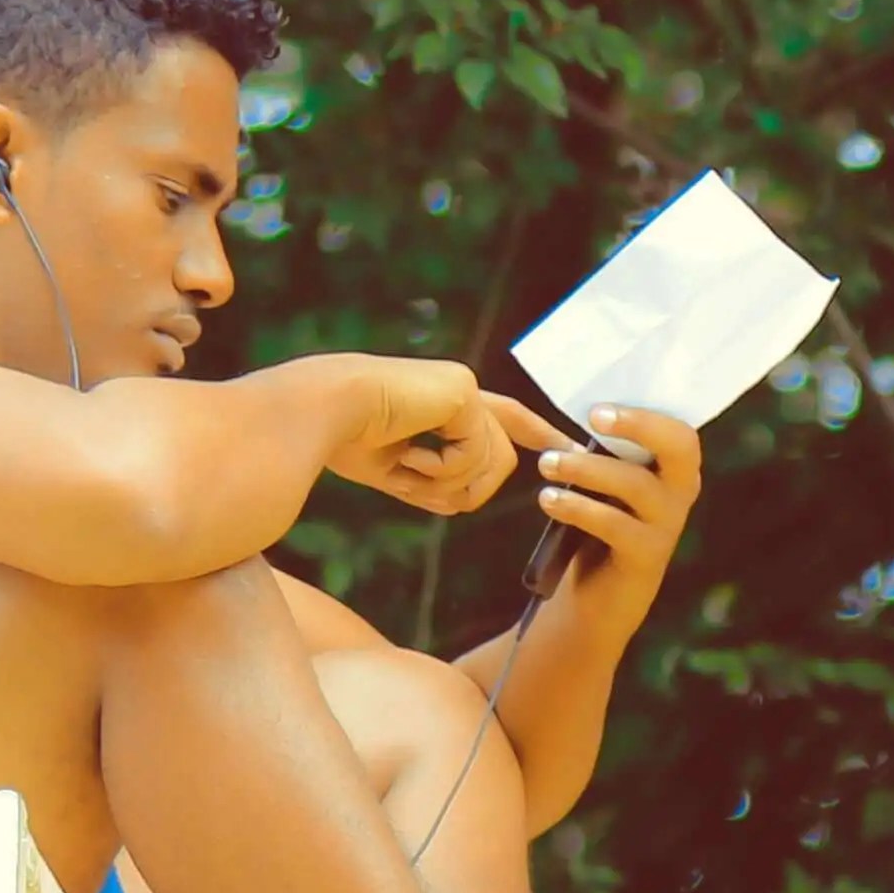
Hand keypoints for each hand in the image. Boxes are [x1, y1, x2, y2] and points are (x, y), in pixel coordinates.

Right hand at [314, 357, 564, 517]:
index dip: (539, 432)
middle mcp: (461, 390)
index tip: (572, 445)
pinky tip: (404, 452)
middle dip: (469, 489)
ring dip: (444, 481)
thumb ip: (433, 479)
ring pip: (491, 463)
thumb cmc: (343, 437)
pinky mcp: (463, 394)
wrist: (321, 410)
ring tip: (403, 467)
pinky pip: (472, 457)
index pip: (506, 417)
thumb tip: (460, 502)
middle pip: (500, 458)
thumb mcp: (396, 469)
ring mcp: (465, 389)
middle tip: (418, 488)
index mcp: (444, 402)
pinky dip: (436, 470)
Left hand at [526, 406, 704, 601]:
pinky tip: (548, 499)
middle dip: (638, 426)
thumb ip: (603, 450)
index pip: (679, 430)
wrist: (593, 602)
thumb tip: (582, 404)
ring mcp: (668, 526)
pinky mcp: (647, 558)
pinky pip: (615, 524)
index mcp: (673, 469)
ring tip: (545, 464)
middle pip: (680, 447)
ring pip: (637, 484)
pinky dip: (578, 508)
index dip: (644, 414)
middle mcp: (681, 493)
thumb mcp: (602, 484)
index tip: (596, 410)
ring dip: (587, 469)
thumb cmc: (594, 529)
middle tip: (591, 420)